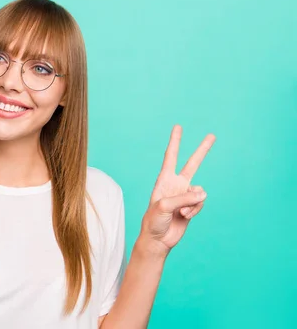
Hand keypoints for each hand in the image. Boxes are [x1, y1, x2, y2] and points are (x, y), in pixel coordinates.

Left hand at [139, 125, 215, 255]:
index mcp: (164, 180)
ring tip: (181, 212)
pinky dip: (195, 210)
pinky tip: (185, 216)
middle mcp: (176, 184)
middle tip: (212, 135)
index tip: (178, 127)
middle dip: (202, 150)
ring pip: (200, 191)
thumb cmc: (154, 221)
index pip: (171, 156)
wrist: (158, 239)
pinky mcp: (192, 206)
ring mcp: (185, 195)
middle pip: (192, 163)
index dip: (175, 142)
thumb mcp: (164, 206)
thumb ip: (183, 198)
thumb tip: (202, 194)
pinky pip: (200, 203)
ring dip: (193, 202)